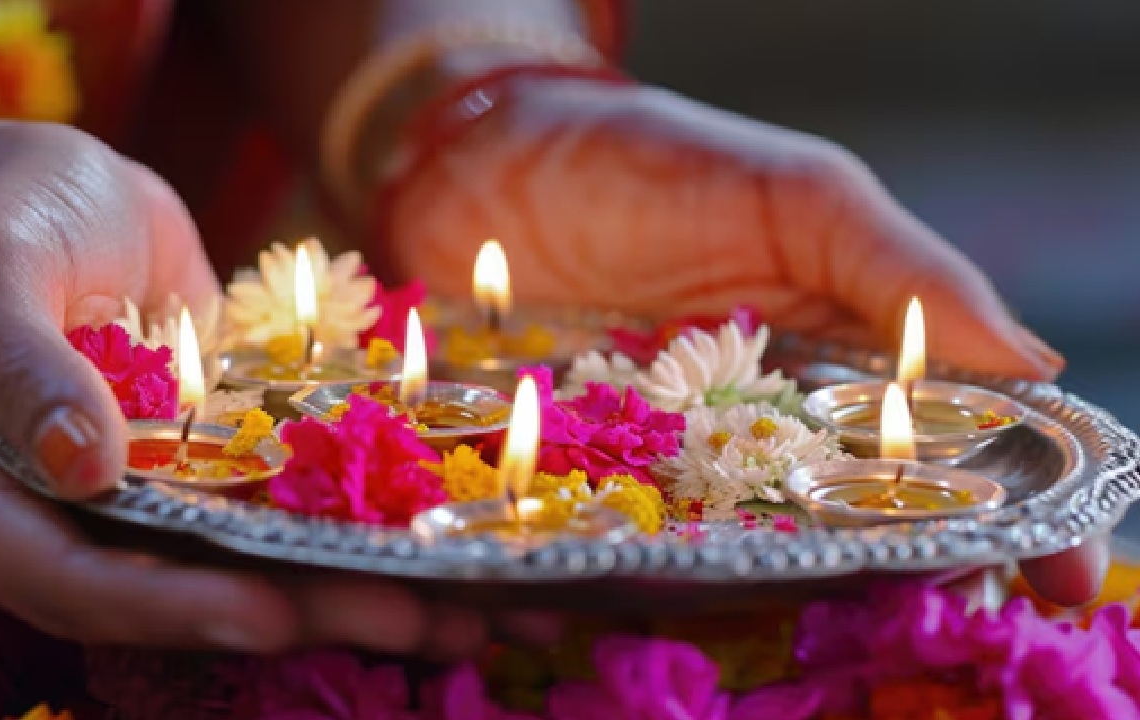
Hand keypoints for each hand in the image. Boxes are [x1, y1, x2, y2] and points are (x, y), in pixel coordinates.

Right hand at [0, 120, 520, 653]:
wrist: (61, 196)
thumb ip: (20, 365)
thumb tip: (86, 469)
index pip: (67, 578)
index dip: (170, 606)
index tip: (270, 613)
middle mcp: (58, 531)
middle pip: (177, 595)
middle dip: (299, 611)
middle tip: (414, 618)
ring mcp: (143, 508)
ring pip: (244, 567)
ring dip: (351, 591)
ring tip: (463, 608)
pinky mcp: (207, 476)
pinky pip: (279, 512)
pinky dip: (352, 532)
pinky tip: (438, 546)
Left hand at [380, 72, 1097, 604]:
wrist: (494, 156)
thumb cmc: (651, 162)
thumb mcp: (794, 195)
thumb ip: (898, 272)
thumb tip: (1035, 366)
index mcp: (833, 365)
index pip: (939, 451)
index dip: (1008, 513)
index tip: (1062, 576)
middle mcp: (756, 431)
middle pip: (840, 523)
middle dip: (889, 576)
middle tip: (939, 630)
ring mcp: (664, 461)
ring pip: (726, 550)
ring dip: (746, 586)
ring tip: (767, 611)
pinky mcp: (573, 474)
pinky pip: (603, 536)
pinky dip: (608, 566)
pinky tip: (604, 589)